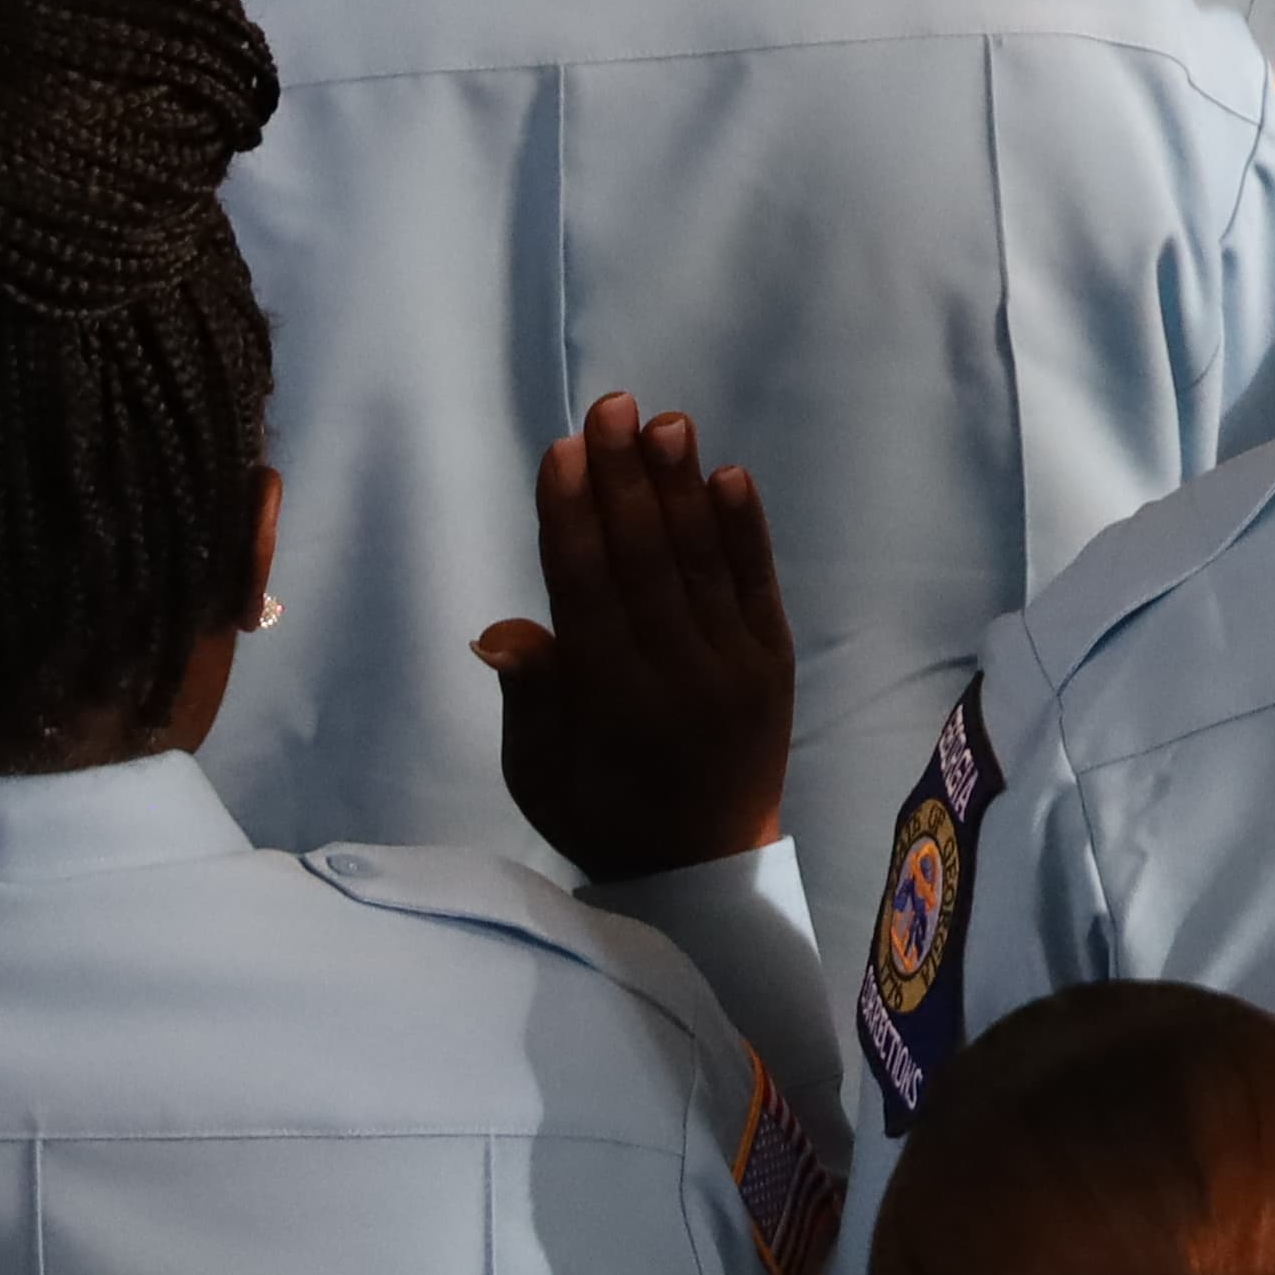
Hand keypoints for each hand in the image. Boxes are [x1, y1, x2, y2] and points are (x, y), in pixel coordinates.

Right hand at [476, 394, 795, 882]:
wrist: (706, 867)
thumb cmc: (602, 813)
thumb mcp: (541, 775)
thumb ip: (532, 697)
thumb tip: (500, 628)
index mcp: (613, 704)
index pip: (588, 591)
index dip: (573, 518)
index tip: (561, 451)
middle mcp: (679, 677)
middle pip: (647, 561)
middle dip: (626, 479)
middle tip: (613, 407)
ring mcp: (735, 667)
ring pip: (702, 562)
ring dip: (682, 486)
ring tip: (667, 421)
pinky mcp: (774, 663)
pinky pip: (757, 585)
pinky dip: (744, 530)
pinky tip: (728, 476)